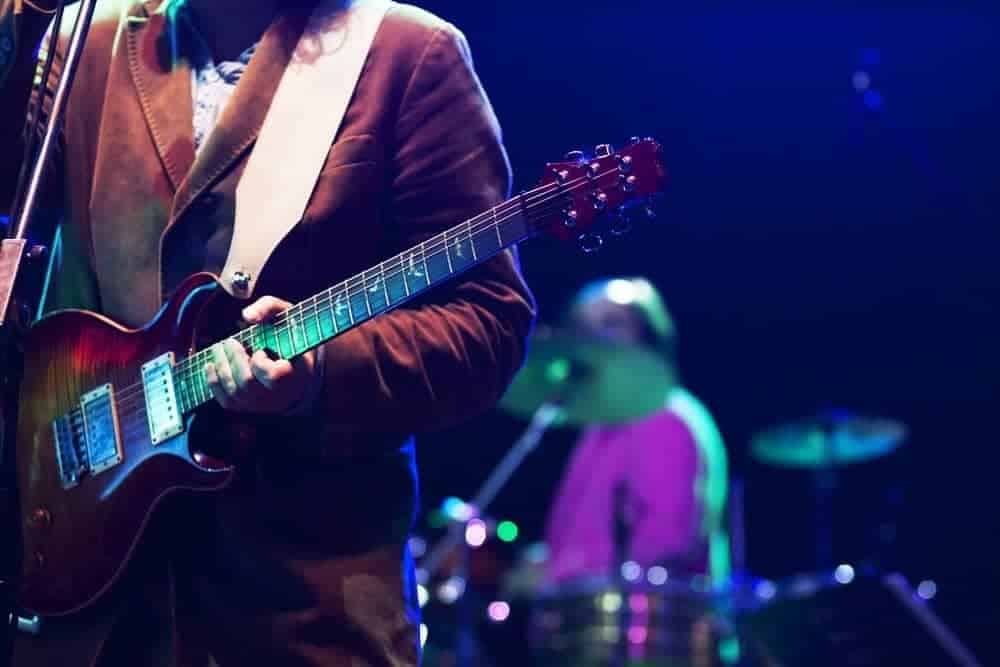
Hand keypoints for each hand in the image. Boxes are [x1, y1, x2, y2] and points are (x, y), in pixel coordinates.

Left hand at [204, 296, 318, 413]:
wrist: (297, 362)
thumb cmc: (290, 336)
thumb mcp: (286, 314)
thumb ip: (268, 307)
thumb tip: (247, 316)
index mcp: (296, 373)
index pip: (274, 376)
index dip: (261, 363)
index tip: (260, 350)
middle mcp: (280, 395)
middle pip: (248, 384)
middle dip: (234, 360)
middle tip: (230, 342)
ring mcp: (264, 404)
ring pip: (235, 393)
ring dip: (221, 367)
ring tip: (219, 349)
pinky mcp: (250, 407)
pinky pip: (227, 402)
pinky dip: (214, 383)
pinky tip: (211, 365)